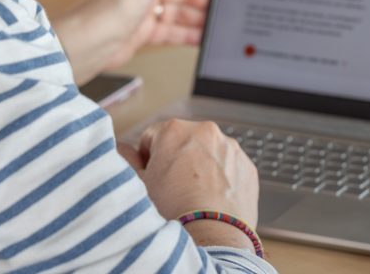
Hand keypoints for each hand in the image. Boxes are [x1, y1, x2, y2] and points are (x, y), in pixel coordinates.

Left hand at [54, 0, 213, 84]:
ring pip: (181, 12)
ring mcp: (146, 11)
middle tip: (223, 7)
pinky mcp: (145, 32)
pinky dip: (189, 34)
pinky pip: (174, 32)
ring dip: (199, 18)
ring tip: (216, 24)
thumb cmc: (109, 7)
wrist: (89, 43)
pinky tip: (201, 37)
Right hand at [123, 120, 259, 249]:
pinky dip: (222, 179)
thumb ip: (125, 159)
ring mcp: (230, 148)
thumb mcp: (137, 185)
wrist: (210, 238)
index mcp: (174, 130)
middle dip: (177, 159)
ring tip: (193, 197)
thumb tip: (121, 150)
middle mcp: (206, 132)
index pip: (152, 136)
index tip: (151, 176)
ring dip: (201, 167)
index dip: (148, 158)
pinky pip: (230, 168)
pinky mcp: (248, 167)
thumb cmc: (172, 213)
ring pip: (208, 153)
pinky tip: (212, 200)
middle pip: (183, 141)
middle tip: (171, 188)